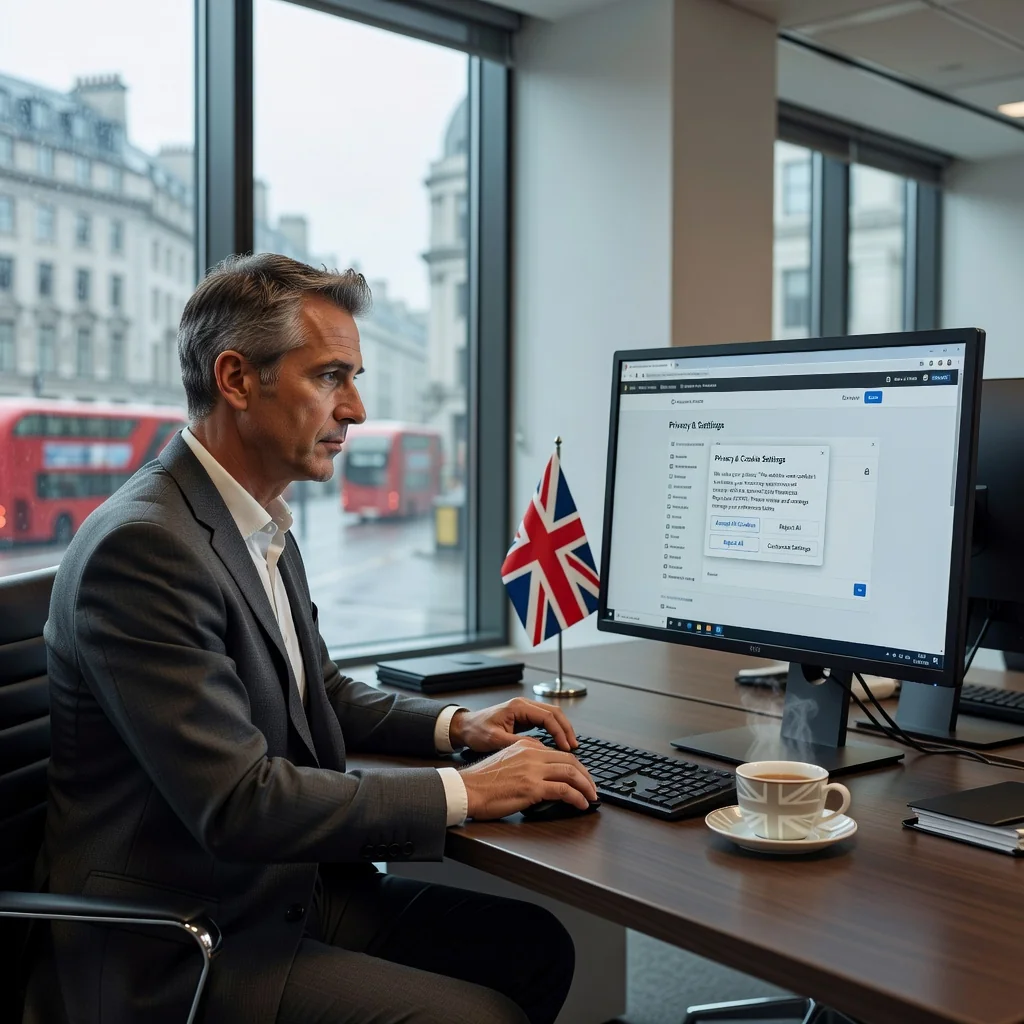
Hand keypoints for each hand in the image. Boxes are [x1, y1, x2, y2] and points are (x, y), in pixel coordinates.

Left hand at [448, 697, 578, 752]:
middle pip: (554, 713)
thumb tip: (539, 749)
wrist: (465, 727)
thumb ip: (517, 744)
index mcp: (518, 707)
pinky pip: (545, 721)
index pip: (547, 716)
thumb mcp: (495, 740)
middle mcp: (524, 705)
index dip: (559, 732)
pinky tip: (558, 742)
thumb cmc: (476, 731)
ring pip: (551, 715)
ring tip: (570, 745)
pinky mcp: (524, 717)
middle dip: (566, 729)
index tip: (566, 746)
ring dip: (562, 729)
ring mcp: (524, 710)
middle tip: (574, 746)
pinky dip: (554, 730)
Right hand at [459, 738, 597, 819]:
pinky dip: (577, 797)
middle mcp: (532, 754)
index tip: (580, 776)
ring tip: (591, 797)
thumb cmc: (482, 782)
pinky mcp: (532, 788)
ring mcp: (533, 770)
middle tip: (592, 787)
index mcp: (525, 746)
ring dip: (586, 786)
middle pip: (570, 760)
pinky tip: (581, 804)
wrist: (467, 789)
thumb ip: (524, 763)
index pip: (558, 753)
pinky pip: (564, 790)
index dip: (574, 765)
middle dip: (586, 775)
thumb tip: (541, 776)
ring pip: (571, 773)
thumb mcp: (506, 762)